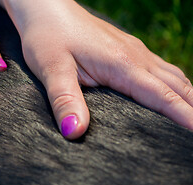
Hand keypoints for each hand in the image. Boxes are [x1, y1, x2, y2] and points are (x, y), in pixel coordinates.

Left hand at [0, 0, 191, 138]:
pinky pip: (161, 69)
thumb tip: (75, 131)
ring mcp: (133, 51)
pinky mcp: (127, 49)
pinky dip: (174, 86)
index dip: (183, 118)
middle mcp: (135, 56)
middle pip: (177, 87)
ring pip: (172, 76)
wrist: (46, 8)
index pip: (163, 96)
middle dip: (191, 110)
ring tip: (191, 118)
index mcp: (122, 64)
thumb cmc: (47, 36)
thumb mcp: (51, 69)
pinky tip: (171, 94)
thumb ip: (65, 100)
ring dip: (186, 98)